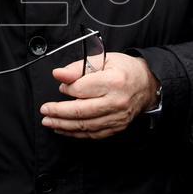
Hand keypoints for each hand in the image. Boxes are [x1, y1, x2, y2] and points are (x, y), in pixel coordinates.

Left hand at [40, 52, 157, 138]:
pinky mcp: (117, 127)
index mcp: (113, 81)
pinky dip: (76, 134)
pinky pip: (93, 134)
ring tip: (49, 121)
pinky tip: (64, 129)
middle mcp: (116, 102)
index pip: (82, 89)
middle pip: (81, 111)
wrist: (147, 85)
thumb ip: (78, 67)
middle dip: (58, 112)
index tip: (60, 87)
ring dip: (64, 125)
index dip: (67, 89)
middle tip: (45, 111)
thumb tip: (58, 74)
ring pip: (85, 125)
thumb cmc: (124, 69)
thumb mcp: (103, 59)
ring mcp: (117, 117)